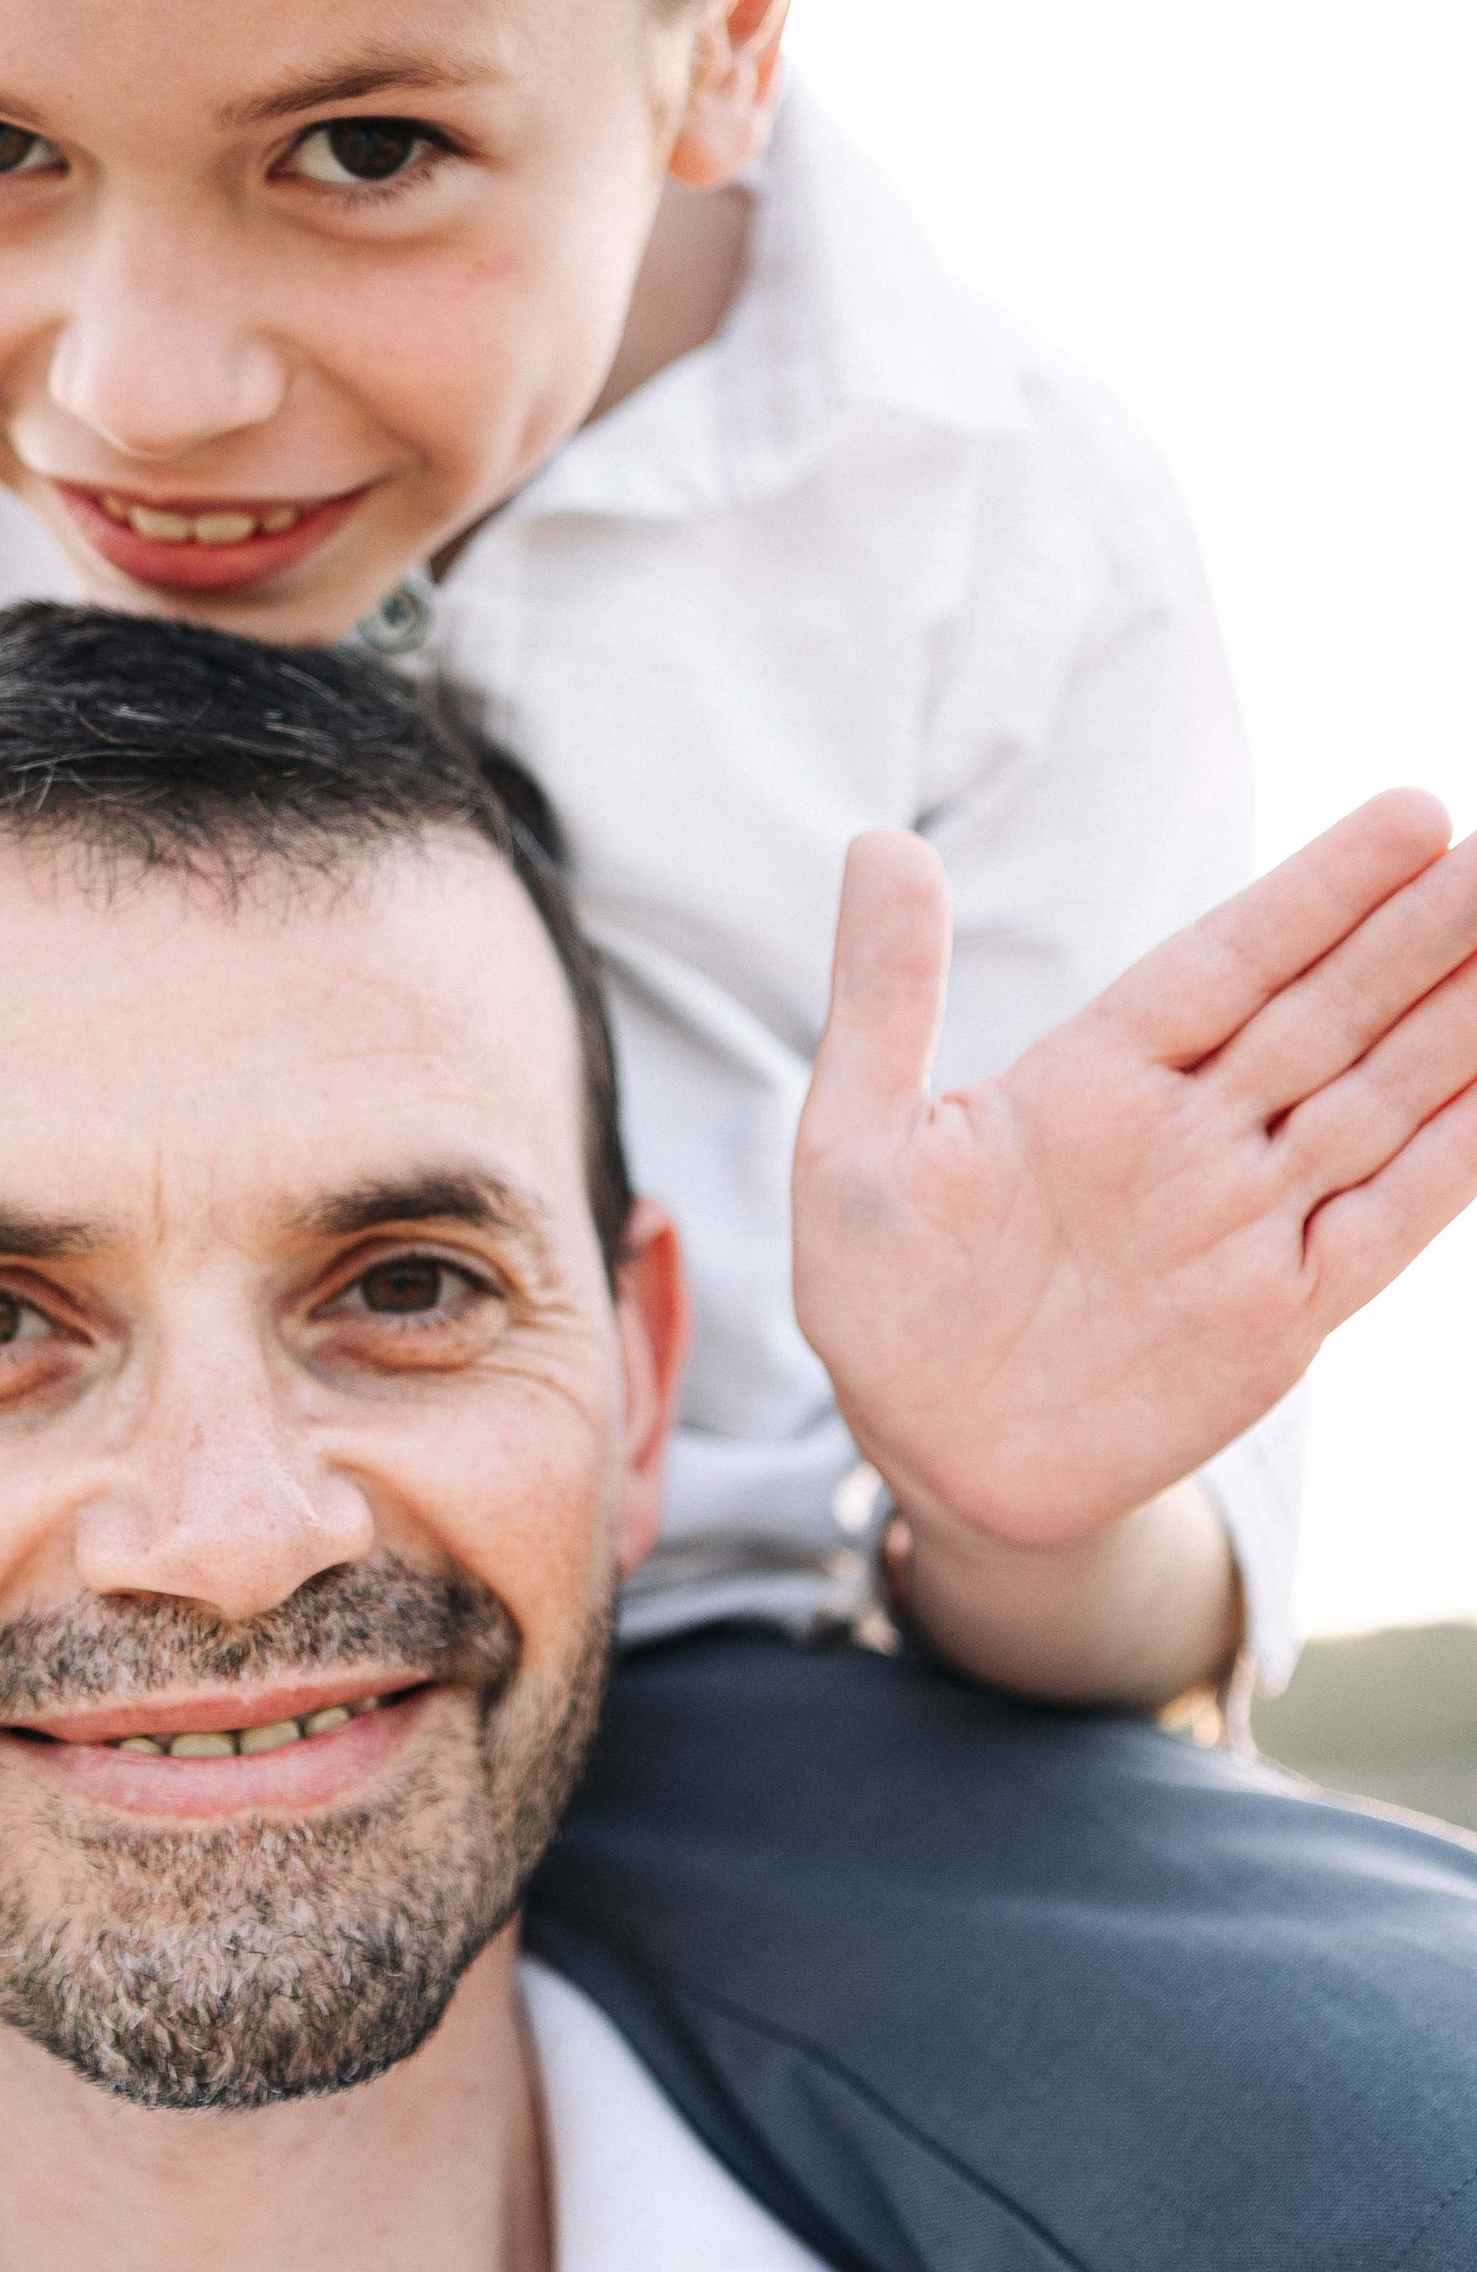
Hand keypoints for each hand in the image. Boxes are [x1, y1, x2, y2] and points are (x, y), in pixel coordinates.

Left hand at [795, 793, 1476, 1553]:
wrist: (931, 1454)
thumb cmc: (880, 1290)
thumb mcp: (856, 1139)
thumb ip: (885, 995)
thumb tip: (875, 842)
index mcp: (1092, 1076)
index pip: (1228, 961)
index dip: (1319, 893)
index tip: (1414, 817)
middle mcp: (1187, 1133)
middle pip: (1327, 1012)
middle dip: (1421, 934)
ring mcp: (1244, 1219)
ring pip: (1378, 1099)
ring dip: (1460, 1025)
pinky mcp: (1281, 1311)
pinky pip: (1389, 1220)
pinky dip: (1455, 1155)